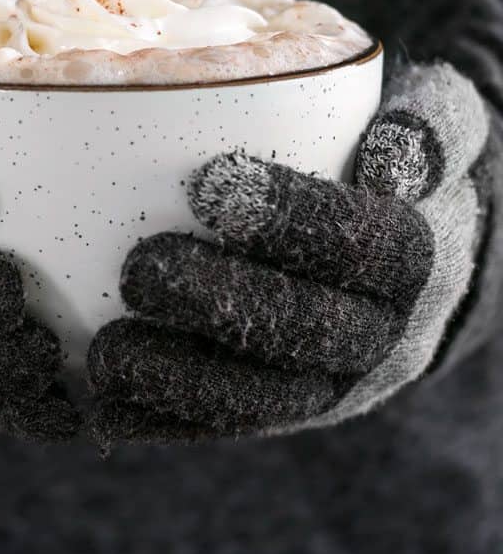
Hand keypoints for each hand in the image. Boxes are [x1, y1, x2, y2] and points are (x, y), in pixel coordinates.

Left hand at [87, 62, 492, 446]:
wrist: (423, 259)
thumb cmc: (409, 171)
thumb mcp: (445, 127)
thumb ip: (430, 128)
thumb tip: (388, 159)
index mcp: (415, 260)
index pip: (360, 245)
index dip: (291, 217)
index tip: (212, 184)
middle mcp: (382, 334)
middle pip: (308, 331)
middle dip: (222, 303)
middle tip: (142, 269)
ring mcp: (334, 380)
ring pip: (270, 398)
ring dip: (186, 381)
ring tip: (109, 354)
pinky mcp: (289, 406)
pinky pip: (234, 425)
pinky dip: (170, 422)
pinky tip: (107, 407)